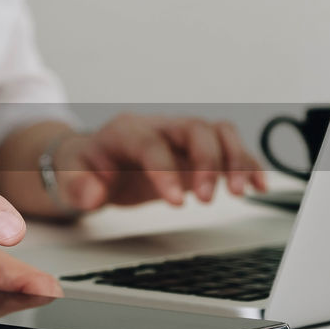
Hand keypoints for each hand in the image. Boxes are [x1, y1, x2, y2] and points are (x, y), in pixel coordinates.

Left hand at [53, 114, 267, 210]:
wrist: (94, 162)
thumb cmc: (84, 168)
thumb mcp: (70, 177)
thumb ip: (78, 186)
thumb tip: (93, 193)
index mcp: (125, 131)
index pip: (151, 143)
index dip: (166, 170)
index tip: (177, 202)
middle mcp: (159, 127)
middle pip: (194, 128)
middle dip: (208, 162)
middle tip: (208, 199)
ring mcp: (181, 137)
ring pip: (218, 133)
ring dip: (235, 161)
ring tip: (241, 193)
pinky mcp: (198, 152)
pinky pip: (230, 149)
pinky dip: (248, 166)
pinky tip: (259, 187)